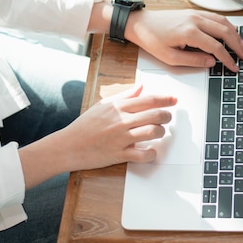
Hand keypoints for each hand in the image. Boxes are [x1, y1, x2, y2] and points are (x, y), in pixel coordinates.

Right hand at [19, 85, 175, 187]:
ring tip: (159, 132)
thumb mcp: (103, 105)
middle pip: (155, 115)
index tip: (174, 100)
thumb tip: (140, 88)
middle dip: (167, 116)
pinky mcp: (119, 154)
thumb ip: (124, 96)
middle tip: (167, 118)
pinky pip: (142, 154)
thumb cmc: (85, 126)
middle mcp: (122, 121)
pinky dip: (151, 153)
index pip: (149, 99)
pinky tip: (151, 151)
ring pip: (152, 132)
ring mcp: (121, 138)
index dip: (165, 99)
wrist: (68, 146)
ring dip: (161, 132)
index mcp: (118, 107)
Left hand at [125, 9, 242, 71]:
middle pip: (224, 32)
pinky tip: (231, 31)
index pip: (216, 47)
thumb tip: (211, 62)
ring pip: (223, 22)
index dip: (228, 58)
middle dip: (237, 45)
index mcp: (189, 33)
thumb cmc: (152, 40)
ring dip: (234, 33)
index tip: (234, 67)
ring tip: (242, 45)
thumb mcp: (170, 58)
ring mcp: (195, 14)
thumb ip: (193, 60)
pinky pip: (215, 17)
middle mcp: (195, 20)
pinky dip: (226, 25)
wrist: (141, 23)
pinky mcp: (194, 12)